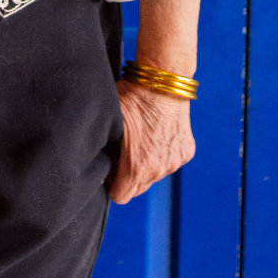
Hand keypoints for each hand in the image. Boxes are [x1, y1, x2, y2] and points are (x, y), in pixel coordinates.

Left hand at [109, 79, 195, 203]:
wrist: (163, 81)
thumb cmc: (134, 98)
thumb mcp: (109, 121)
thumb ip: (102, 146)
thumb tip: (92, 157)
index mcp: (137, 166)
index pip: (120, 196)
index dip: (111, 184)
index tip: (109, 169)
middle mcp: (159, 169)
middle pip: (137, 190)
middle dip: (127, 177)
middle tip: (121, 154)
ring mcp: (174, 162)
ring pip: (154, 176)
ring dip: (146, 166)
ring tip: (139, 142)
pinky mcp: (186, 152)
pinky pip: (169, 163)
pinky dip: (162, 155)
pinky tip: (155, 137)